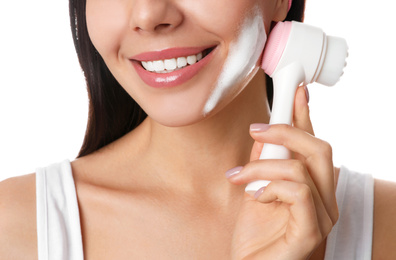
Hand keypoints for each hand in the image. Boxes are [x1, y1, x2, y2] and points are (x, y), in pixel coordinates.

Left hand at [226, 87, 337, 258]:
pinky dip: (271, 188)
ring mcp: (322, 217)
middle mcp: (325, 200)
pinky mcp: (312, 233)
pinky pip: (299, 193)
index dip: (306, 115)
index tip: (296, 89)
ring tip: (238, 178)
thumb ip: (262, 165)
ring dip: (262, 167)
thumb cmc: (254, 237)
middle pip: (319, 149)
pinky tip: (254, 197)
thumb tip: (262, 136)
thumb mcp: (254, 191)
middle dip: (285, 131)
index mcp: (313, 188)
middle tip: (256, 130)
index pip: (314, 144)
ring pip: (302, 168)